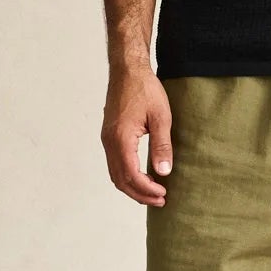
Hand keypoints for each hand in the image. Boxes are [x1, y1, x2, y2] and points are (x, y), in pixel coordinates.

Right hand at [102, 69, 173, 206]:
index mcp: (121, 139)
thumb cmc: (144, 89)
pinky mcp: (109, 135)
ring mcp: (107, 139)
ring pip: (115, 173)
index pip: (131, 175)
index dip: (147, 189)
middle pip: (120, 179)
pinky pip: (114, 163)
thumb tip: (163, 172)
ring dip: (132, 187)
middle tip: (160, 200)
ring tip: (152, 193)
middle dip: (139, 194)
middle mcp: (109, 142)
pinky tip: (141, 177)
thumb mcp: (160, 117)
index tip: (163, 194)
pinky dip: (126, 175)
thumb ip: (161, 146)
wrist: (127, 70)